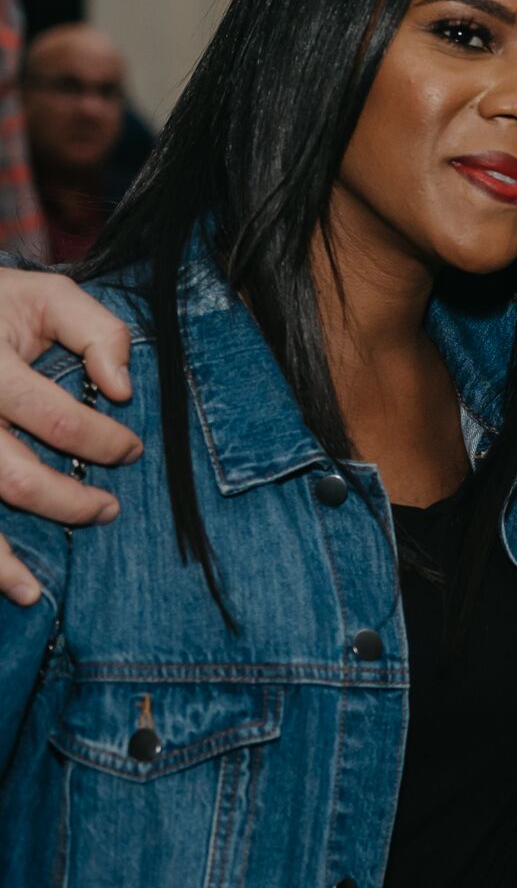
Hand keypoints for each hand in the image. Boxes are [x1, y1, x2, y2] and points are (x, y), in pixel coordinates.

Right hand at [0, 273, 139, 605]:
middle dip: (67, 502)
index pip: (55, 417)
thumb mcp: (48, 297)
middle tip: (108, 510)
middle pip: (12, 475)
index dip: (103, 441)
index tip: (132, 451)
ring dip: (0, 559)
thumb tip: (122, 388)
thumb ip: (98, 332)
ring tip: (34, 590)